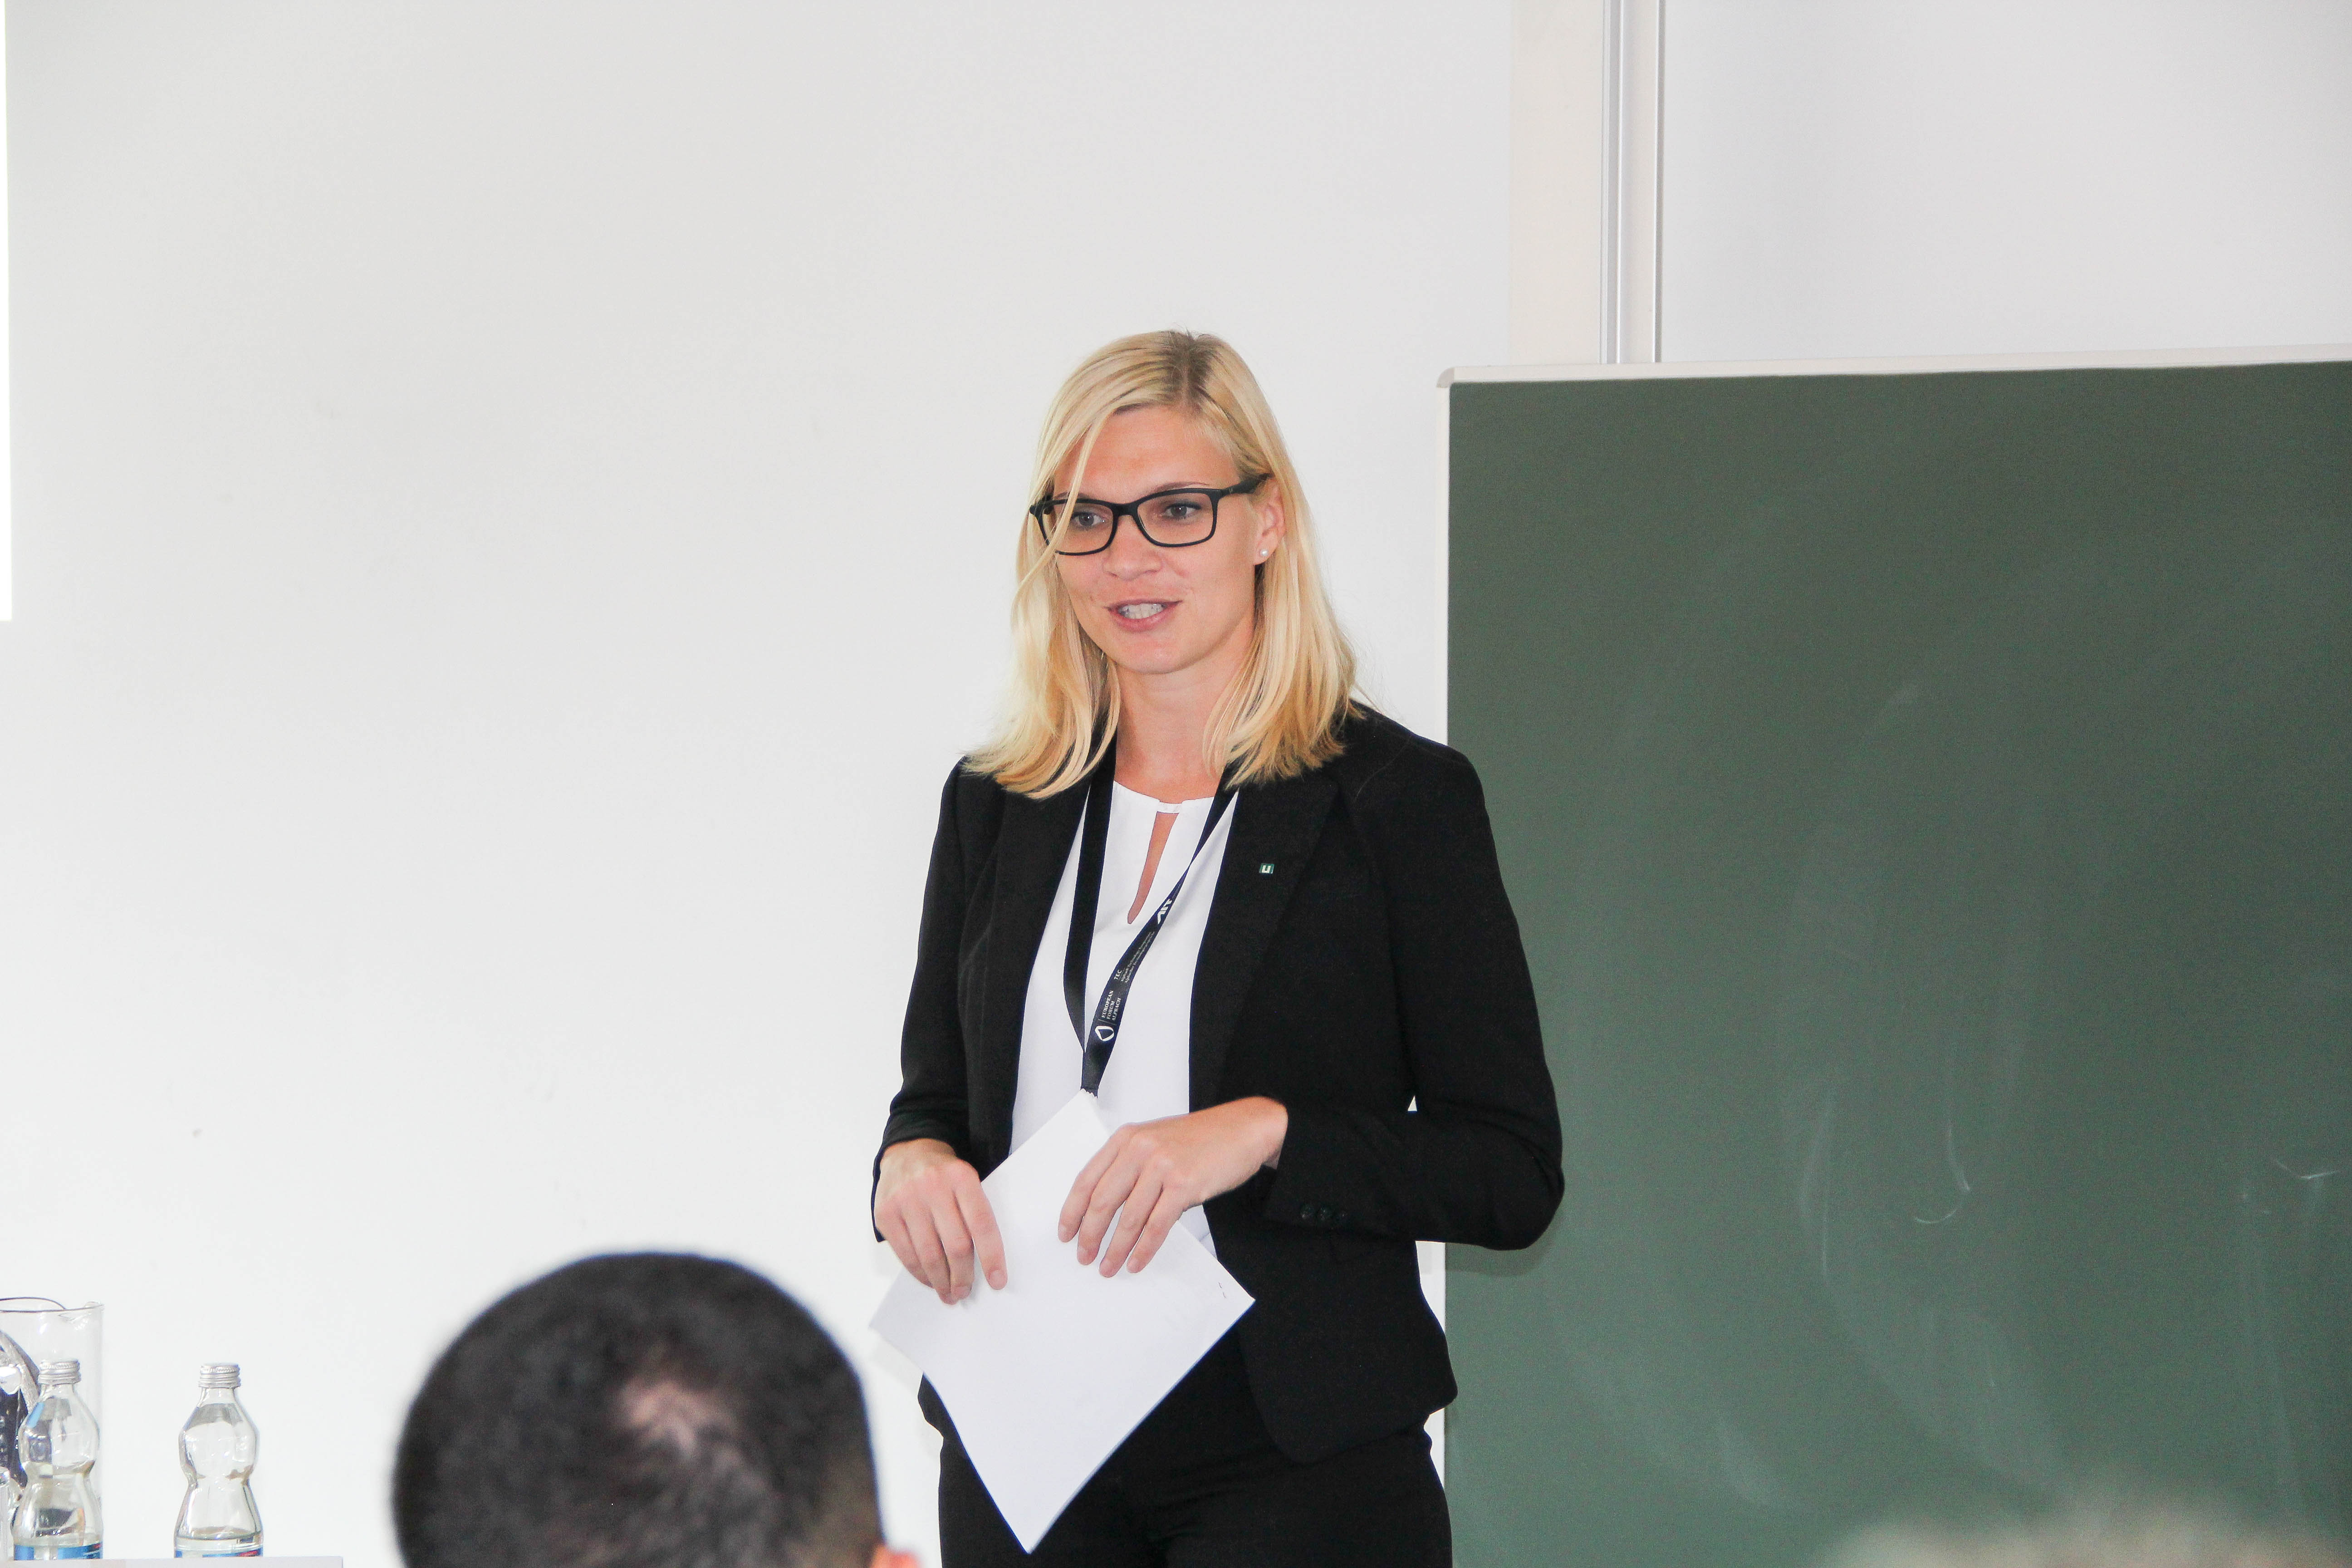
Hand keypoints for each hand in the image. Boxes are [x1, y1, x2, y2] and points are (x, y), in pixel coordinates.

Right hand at [875, 1138, 1005, 1304]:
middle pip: (955, 1244)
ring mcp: (906, 1200)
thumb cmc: (944, 1175)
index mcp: (962, 1177)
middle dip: (963, 1276)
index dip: (992, 1257)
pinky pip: (906, 1254)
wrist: (908, 1152)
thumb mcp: (966, 1181)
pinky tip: (929, 1280)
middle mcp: (933, 1186)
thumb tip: (988, 1263)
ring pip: (929, 1255)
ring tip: (949, 1293)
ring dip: (941, 1281)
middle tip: (965, 1291)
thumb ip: (975, 1213)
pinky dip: (920, 1274)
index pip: (982, 1224)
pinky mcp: (886, 1213)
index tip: (998, 1281)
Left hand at [1059, 1096, 1287, 1276]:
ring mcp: (1162, 1166)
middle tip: (1084, 1255)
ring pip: (1128, 1218)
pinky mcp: (1184, 1184)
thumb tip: (1108, 1209)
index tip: (1066, 1232)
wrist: (1242, 1129)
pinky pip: (1156, 1225)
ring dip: (1116, 1248)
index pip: (1086, 1179)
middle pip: (1102, 1201)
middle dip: (1089, 1235)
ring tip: (1108, 1266)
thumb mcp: (1156, 1142)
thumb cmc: (1201, 1139)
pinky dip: (1144, 1249)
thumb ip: (1130, 1167)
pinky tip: (1137, 1261)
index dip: (1072, 1210)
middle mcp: (1140, 1149)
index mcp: (1126, 1138)